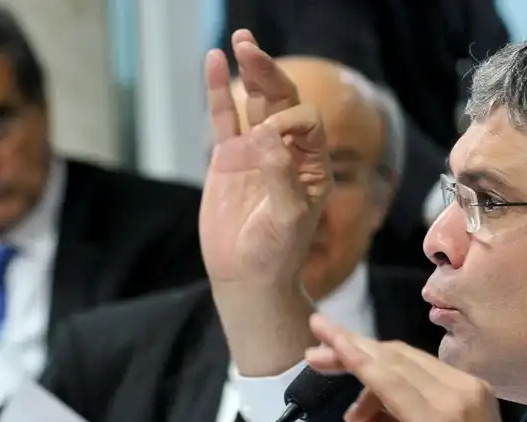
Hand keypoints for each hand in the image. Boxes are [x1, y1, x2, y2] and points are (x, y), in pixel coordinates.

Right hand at [200, 29, 331, 286]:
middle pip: (282, 100)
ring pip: (254, 103)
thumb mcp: (288, 219)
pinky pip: (224, 118)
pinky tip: (214, 61)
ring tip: (241, 40)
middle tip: (249, 46)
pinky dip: (218, 91)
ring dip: (250, 72)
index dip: (287, 118)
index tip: (266, 137)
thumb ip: (281, 177)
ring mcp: (257, 152)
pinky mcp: (229, 158)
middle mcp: (287, 151)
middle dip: (268, 73)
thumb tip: (267, 134)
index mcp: (312, 164)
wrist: (247, 276)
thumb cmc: (277, 253)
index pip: (306, 121)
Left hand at [305, 315, 526, 421]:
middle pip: (399, 355)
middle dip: (354, 348)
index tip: (336, 348)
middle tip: (317, 347)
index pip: (412, 361)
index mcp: (468, 389)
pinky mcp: (436, 417)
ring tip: (317, 356)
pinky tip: (340, 352)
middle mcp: (465, 386)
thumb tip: (357, 408)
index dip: (372, 352)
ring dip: (350, 355)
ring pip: (392, 363)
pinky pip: (389, 382)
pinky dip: (361, 364)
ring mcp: (453, 398)